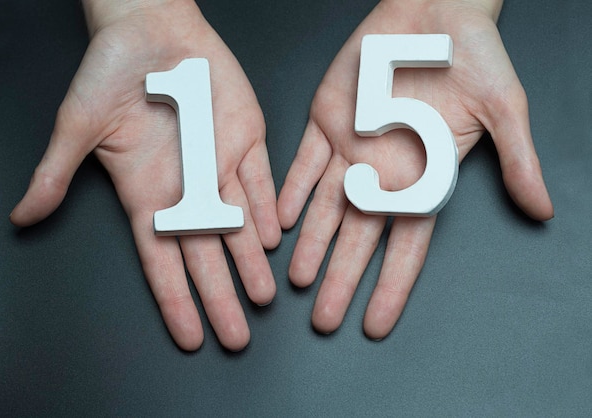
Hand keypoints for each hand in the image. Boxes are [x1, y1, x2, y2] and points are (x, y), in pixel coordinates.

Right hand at [10, 0, 280, 350]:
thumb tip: (22, 215)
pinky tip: (273, 237)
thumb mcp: (77, 126)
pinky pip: (260, 180)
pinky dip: (267, 207)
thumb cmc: (108, 72)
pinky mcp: (245, 138)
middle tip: (237, 337)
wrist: (148, 28)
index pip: (163, 261)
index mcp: (148, 194)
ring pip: (240, 224)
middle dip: (222, 296)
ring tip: (262, 297)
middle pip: (206, 255)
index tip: (191, 336)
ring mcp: (218, 165)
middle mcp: (187, 188)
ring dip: (251, 261)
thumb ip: (56, 173)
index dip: (177, 300)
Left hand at [277, 0, 552, 339]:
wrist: (434, 9)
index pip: (406, 246)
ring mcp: (351, 149)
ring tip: (296, 280)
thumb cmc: (475, 56)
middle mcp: (384, 173)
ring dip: (311, 244)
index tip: (375, 324)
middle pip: (359, 239)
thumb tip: (543, 209)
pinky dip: (292, 191)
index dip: (390, 286)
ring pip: (327, 208)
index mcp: (424, 178)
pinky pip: (304, 164)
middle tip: (323, 319)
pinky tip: (280, 221)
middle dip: (340, 279)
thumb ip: (517, 160)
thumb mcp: (504, 109)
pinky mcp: (326, 121)